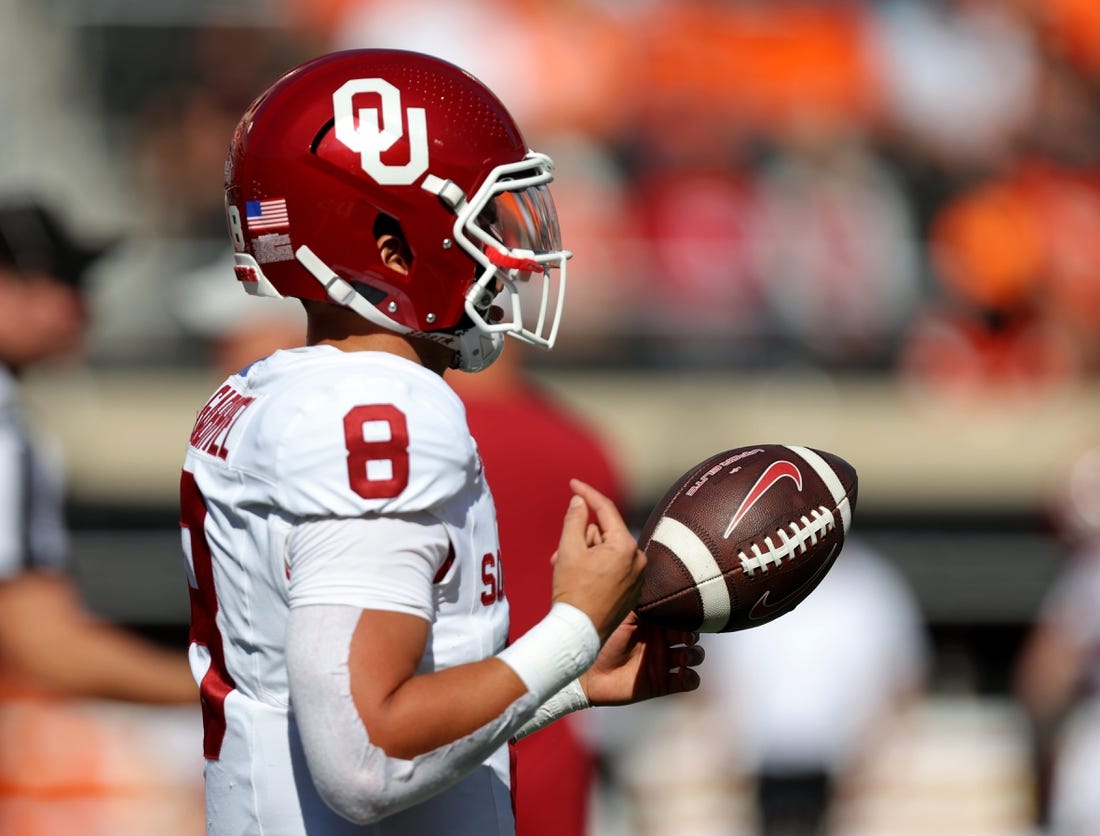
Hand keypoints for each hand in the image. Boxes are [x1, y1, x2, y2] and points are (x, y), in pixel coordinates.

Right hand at [551, 479, 645, 642]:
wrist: (579, 634)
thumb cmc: (573, 592)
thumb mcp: (568, 549)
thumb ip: (575, 519)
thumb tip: (580, 501)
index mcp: (625, 546)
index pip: (606, 509)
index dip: (587, 493)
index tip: (572, 483)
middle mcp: (638, 559)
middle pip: (604, 532)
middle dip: (581, 538)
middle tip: (561, 554)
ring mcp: (637, 576)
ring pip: (606, 550)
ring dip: (584, 554)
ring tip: (566, 570)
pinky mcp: (632, 590)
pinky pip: (612, 567)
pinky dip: (594, 567)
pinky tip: (578, 580)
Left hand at [579, 612, 703, 705]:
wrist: (587, 671)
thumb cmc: (602, 639)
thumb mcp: (623, 616)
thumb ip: (642, 603)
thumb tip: (657, 583)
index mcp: (653, 623)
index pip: (679, 617)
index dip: (687, 617)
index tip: (685, 617)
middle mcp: (661, 641)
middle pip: (692, 636)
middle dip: (693, 637)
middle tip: (684, 639)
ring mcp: (663, 662)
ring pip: (694, 657)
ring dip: (694, 656)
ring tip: (681, 658)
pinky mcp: (662, 683)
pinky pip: (689, 681)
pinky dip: (691, 678)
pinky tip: (682, 674)